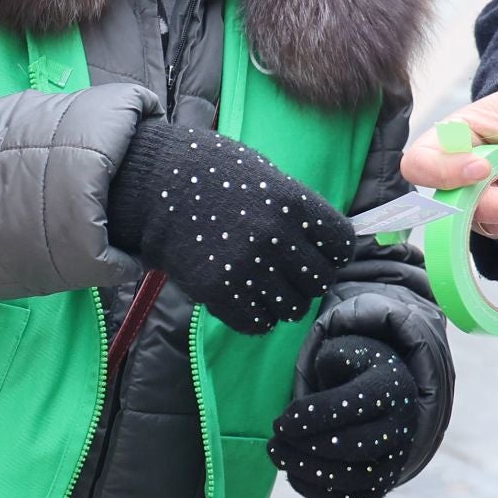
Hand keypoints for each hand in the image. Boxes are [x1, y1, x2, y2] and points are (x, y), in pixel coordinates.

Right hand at [106, 119, 354, 333]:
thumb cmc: (215, 174)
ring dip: (284, 302)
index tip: (321, 253)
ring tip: (267, 288)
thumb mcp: (267, 176)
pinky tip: (247, 300)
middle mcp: (276, 237)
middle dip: (308, 280)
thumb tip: (327, 243)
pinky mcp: (219, 291)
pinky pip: (258, 323)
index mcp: (294, 203)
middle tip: (290, 274)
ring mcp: (248, 266)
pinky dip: (257, 318)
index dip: (334, 253)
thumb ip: (298, 211)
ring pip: (293, 308)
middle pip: (320, 281)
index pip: (341, 245)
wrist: (157, 184)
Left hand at [270, 336, 416, 497]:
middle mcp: (402, 428)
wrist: (378, 399)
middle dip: (307, 446)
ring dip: (307, 471)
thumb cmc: (354, 371)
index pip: (355, 405)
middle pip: (355, 446)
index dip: (314, 416)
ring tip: (278, 455)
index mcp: (394, 388)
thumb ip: (336, 356)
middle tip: (274, 440)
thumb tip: (329, 369)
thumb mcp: (348, 351)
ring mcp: (395, 462)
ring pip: (353, 479)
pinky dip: (319, 496)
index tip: (280, 421)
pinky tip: (293, 475)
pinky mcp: (382, 487)